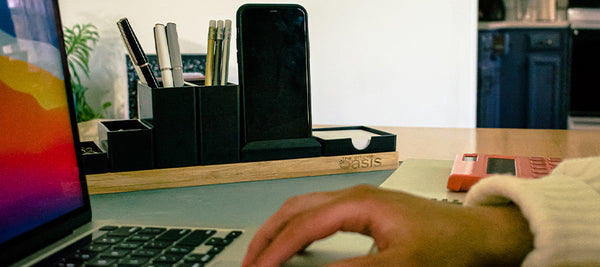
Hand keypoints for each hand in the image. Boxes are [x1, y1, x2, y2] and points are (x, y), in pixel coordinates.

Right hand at [242, 184, 532, 266]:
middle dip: (268, 235)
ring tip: (265, 253)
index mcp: (359, 203)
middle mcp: (354, 196)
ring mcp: (358, 199)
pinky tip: (296, 243)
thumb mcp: (399, 265)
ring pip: (304, 208)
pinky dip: (298, 228)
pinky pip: (318, 213)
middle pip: (295, 209)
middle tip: (250, 261)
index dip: (276, 250)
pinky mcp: (364, 208)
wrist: (475, 234)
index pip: (303, 225)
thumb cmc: (448, 243)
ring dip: (280, 229)